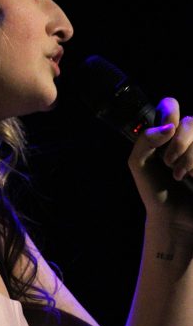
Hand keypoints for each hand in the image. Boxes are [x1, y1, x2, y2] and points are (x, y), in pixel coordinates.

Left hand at [128, 97, 192, 237]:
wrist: (173, 220)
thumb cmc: (154, 191)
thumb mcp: (138, 163)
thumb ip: (145, 139)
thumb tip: (170, 127)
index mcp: (167, 133)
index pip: (171, 105)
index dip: (169, 110)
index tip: (166, 129)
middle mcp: (187, 139)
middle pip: (191, 120)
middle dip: (178, 143)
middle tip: (168, 163)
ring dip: (189, 156)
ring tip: (179, 175)